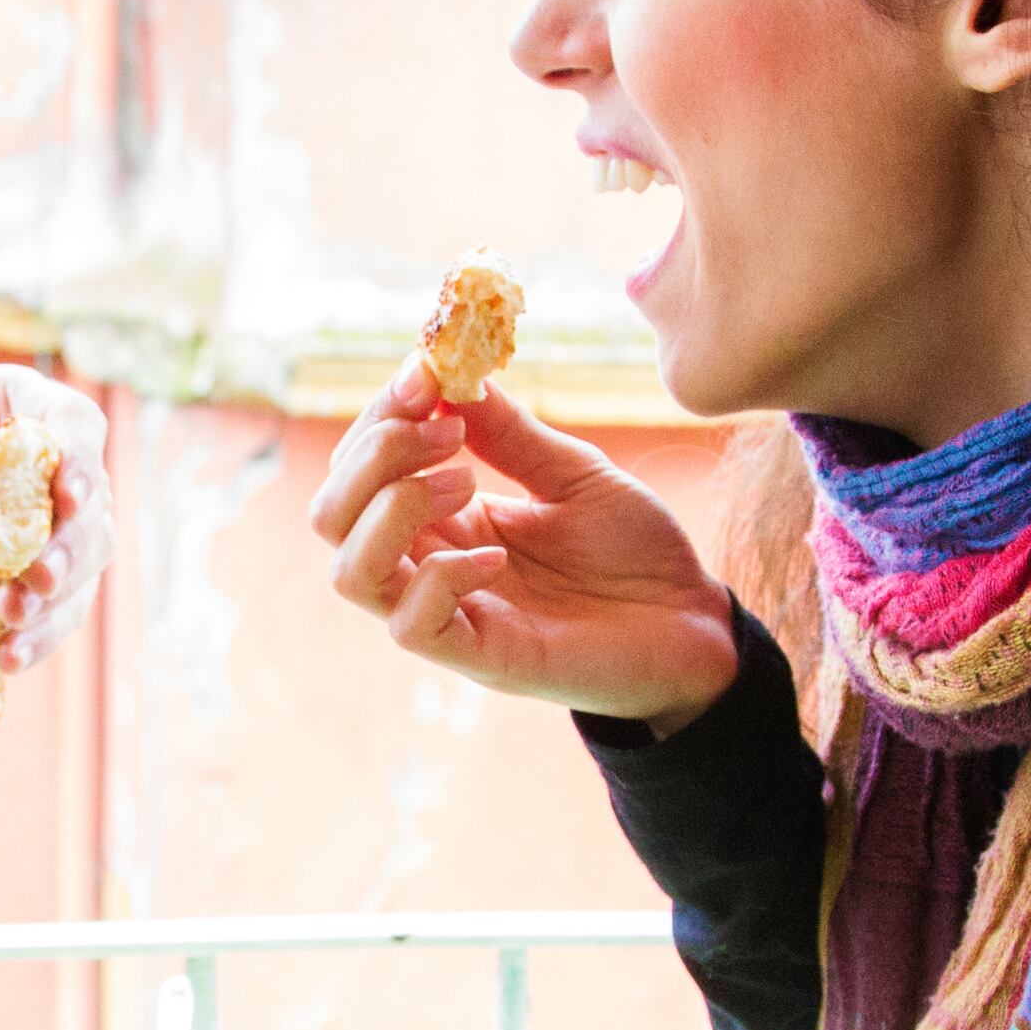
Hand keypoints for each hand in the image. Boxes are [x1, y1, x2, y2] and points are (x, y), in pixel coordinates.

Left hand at [0, 364, 113, 676]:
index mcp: (2, 410)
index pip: (68, 418)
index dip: (79, 454)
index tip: (67, 498)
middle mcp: (38, 463)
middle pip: (91, 494)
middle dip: (70, 541)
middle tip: (39, 576)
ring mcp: (47, 526)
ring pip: (88, 554)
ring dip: (57, 591)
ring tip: (9, 616)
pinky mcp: (41, 585)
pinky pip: (63, 610)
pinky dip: (43, 634)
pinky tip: (11, 654)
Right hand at [305, 363, 740, 728]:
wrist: (697, 626)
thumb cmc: (635, 554)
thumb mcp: (573, 472)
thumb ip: (509, 433)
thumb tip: (452, 372)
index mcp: (444, 522)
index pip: (361, 469)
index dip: (379, 414)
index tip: (427, 369)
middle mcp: (430, 567)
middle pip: (332, 515)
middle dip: (373, 455)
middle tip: (447, 430)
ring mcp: (452, 616)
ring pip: (351, 573)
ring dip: (392, 510)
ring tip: (464, 480)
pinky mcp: (483, 660)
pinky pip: (413, 627)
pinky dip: (441, 578)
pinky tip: (498, 555)